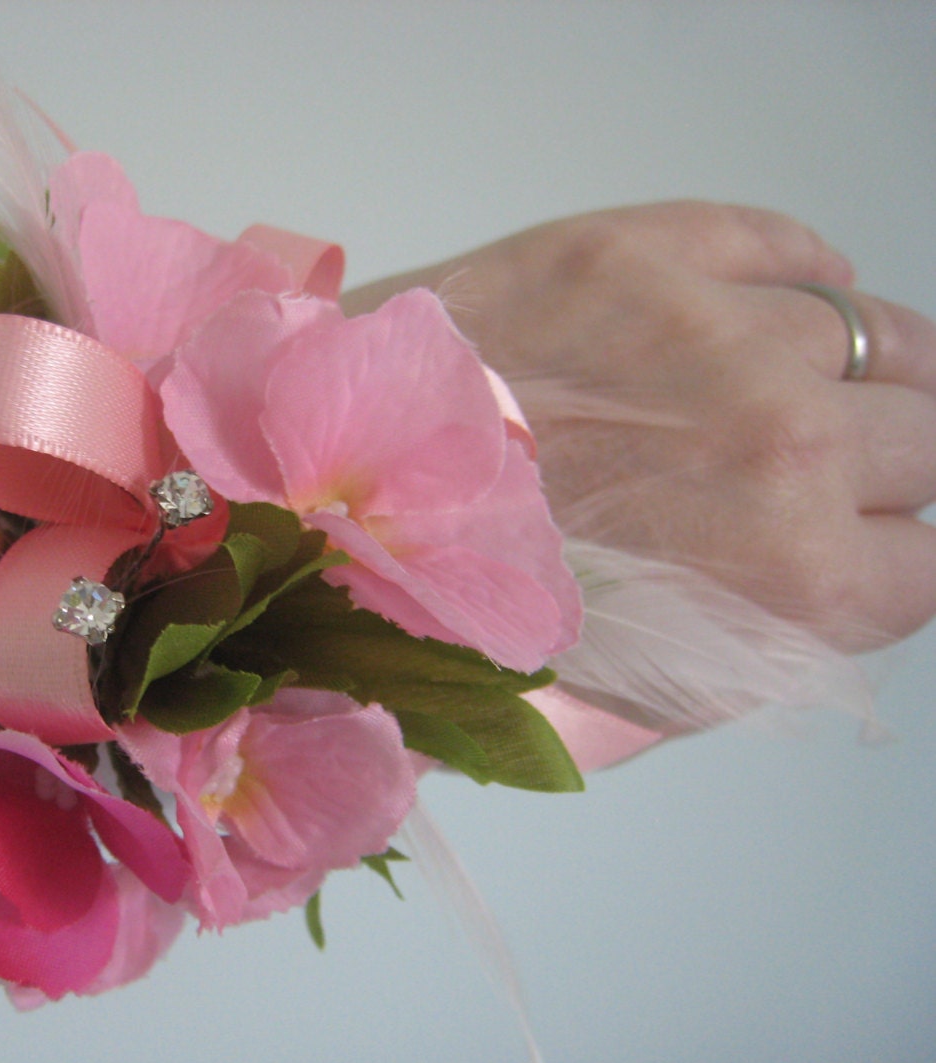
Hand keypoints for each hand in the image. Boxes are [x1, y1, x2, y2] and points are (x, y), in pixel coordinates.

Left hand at [343, 203, 935, 651]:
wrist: (310, 506)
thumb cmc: (461, 621)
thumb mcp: (633, 696)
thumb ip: (766, 647)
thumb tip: (829, 602)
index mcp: (791, 580)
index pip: (930, 564)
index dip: (883, 563)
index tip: (846, 551)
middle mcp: (785, 444)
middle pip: (928, 440)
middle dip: (881, 470)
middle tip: (806, 476)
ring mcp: (716, 333)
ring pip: (880, 334)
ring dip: (856, 371)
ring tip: (791, 391)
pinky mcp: (637, 249)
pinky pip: (785, 243)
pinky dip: (799, 272)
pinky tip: (774, 304)